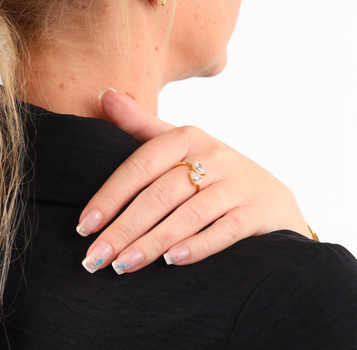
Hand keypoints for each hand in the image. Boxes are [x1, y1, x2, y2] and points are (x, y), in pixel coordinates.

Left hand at [78, 90, 311, 273]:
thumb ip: (142, 124)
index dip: (111, 196)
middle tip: (96, 258)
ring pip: (189, 215)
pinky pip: (223, 231)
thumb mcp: (181, 143)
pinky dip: (197, 247)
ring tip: (123, 265)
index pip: (142, 165)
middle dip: (125, 228)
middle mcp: (213, 157)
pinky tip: (170, 262)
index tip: (85, 226)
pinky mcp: (253, 212)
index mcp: (189, 137)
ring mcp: (236, 185)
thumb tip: (105, 96)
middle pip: (162, 194)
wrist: (268, 193)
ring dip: (153, 242)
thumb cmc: (213, 169)